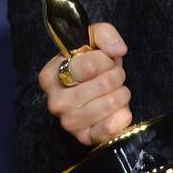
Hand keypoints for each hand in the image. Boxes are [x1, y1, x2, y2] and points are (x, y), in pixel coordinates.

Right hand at [38, 22, 131, 146]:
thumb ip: (105, 35)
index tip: (105, 60)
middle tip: (115, 75)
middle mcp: (55, 101)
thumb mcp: (94, 38)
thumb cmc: (91, 62)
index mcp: (50, 75)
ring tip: (117, 90)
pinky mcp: (84, 138)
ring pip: (108, 105)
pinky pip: (108, 129)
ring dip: (121, 95)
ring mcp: (68, 122)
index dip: (106, 60)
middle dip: (117, 76)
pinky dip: (121, 118)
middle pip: (102, 85)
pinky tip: (120, 110)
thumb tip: (118, 50)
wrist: (92, 87)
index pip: (90, 64)